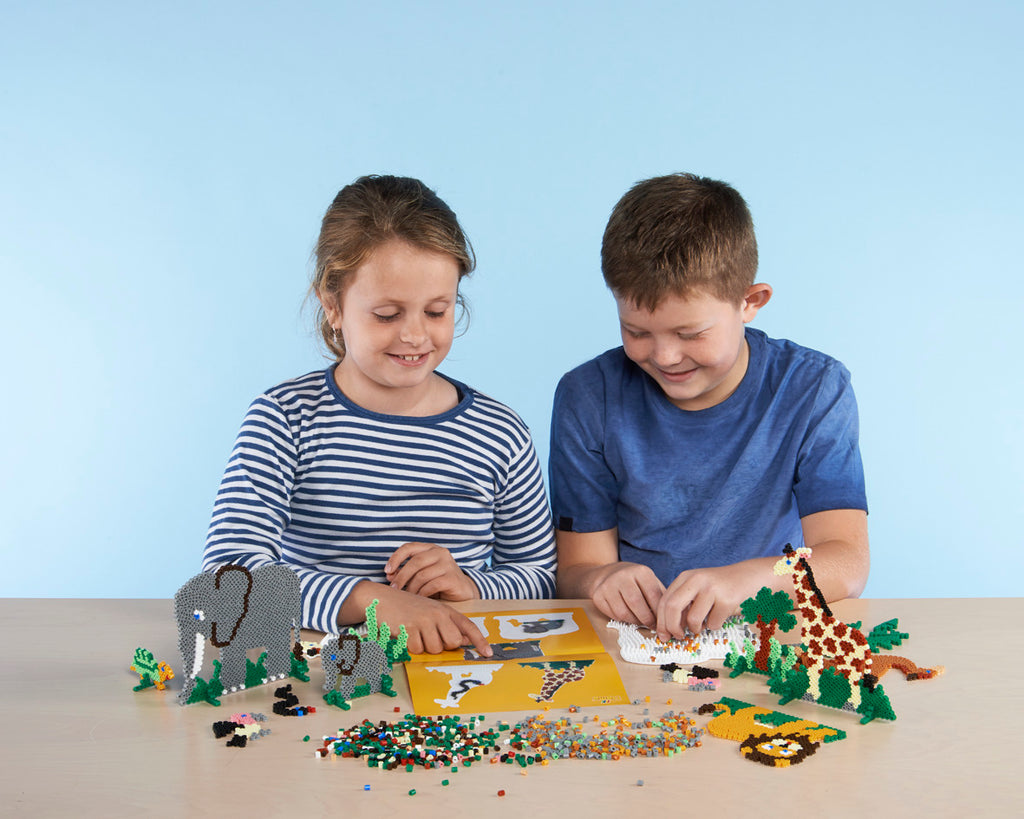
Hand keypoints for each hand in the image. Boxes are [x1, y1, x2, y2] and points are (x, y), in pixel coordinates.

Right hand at [349, 582, 491, 656]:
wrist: (382, 598)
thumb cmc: (407, 608)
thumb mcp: (430, 611)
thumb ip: (446, 625)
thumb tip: (462, 641)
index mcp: (445, 610)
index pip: (468, 626)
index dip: (479, 641)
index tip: (488, 653)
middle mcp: (438, 614)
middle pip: (452, 643)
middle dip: (442, 646)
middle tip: (429, 636)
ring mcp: (424, 620)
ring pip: (434, 649)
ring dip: (423, 646)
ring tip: (414, 632)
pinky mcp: (410, 628)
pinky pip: (417, 649)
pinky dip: (410, 647)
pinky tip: (404, 633)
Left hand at [385, 542, 479, 601]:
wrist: (462, 591)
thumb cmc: (438, 581)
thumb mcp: (421, 574)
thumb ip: (406, 573)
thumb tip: (390, 576)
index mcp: (430, 548)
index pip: (409, 547)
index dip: (396, 558)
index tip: (387, 571)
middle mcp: (440, 552)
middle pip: (415, 562)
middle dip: (402, 576)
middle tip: (394, 588)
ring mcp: (448, 564)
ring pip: (422, 575)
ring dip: (411, 588)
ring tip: (407, 596)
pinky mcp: (453, 578)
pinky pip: (432, 585)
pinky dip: (422, 594)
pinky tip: (420, 599)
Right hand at [588, 561, 665, 627]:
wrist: (608, 574)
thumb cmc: (635, 582)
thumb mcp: (649, 582)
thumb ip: (660, 596)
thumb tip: (674, 616)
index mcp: (640, 571)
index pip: (653, 594)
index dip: (659, 612)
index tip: (662, 621)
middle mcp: (623, 575)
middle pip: (637, 604)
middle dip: (647, 619)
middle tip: (652, 626)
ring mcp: (608, 585)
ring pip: (624, 612)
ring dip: (635, 621)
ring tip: (640, 621)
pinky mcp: (598, 595)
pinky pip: (613, 615)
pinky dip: (622, 620)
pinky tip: (627, 615)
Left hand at [655, 562, 763, 638]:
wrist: (749, 576)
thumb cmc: (720, 586)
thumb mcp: (697, 587)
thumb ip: (682, 602)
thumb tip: (667, 628)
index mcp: (685, 577)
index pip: (664, 601)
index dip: (661, 621)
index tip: (663, 635)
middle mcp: (696, 580)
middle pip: (672, 607)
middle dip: (672, 627)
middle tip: (678, 636)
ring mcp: (712, 589)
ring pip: (693, 620)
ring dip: (697, 629)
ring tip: (704, 624)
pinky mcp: (727, 599)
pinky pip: (713, 624)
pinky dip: (714, 626)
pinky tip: (720, 616)